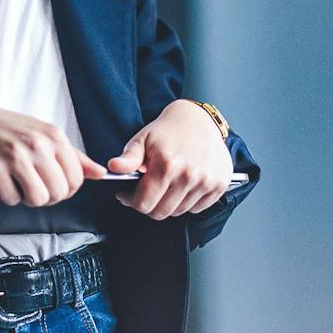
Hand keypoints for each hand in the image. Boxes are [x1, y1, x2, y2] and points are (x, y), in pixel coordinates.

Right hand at [0, 99, 105, 206]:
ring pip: (39, 200)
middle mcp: (37, 145)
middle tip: (31, 183)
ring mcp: (16, 157)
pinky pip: (12, 200)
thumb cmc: (7, 129)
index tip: (52, 183)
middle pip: (59, 193)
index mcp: (53, 136)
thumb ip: (74, 156)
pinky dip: (7, 195)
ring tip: (17, 182)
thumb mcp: (43, 134)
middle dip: (47, 196)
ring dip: (27, 198)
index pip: (77, 178)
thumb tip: (100, 173)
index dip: (66, 189)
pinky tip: (1, 178)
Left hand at [107, 99, 232, 219]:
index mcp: (167, 164)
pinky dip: (187, 203)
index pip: (144, 203)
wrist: (199, 119)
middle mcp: (188, 175)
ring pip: (179, 212)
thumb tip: (113, 167)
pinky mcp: (219, 185)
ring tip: (165, 186)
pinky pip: (197, 209)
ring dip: (168, 204)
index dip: (131, 201)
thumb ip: (128, 158)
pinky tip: (182, 187)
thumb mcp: (142, 139)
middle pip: (161, 213)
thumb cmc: (168, 130)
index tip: (128, 195)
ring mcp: (206, 181)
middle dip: (149, 206)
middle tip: (146, 192)